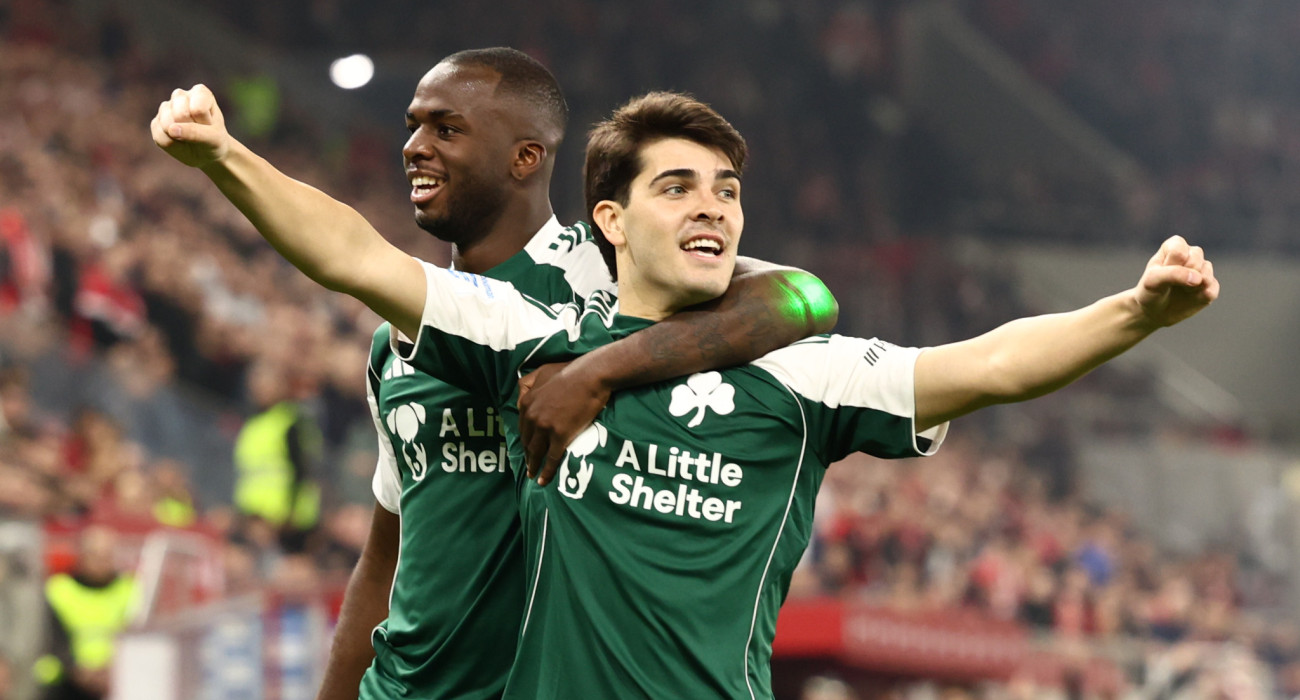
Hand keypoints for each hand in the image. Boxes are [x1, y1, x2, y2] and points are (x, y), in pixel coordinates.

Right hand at [149, 84, 230, 168]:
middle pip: (181, 114)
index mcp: (200, 92)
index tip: (211, 126)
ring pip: (167, 124)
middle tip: (199, 133)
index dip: (205, 124)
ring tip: (189, 137)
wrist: (206, 153)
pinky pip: (160, 137)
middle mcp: (180, 95)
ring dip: (180, 138)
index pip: (198, 109)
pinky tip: (179, 141)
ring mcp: (166, 108)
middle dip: (191, 130)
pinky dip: (172, 145)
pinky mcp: (156, 123)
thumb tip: (171, 129)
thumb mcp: (214, 138)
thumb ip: (196, 133)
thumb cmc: (215, 142)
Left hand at [517, 361, 610, 485]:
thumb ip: (527, 384)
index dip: (525, 439)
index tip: (527, 447)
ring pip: (536, 452)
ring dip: (533, 465)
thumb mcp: (541, 371)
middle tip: (530, 464)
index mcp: (526, 402)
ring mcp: (545, 427)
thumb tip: (520, 396)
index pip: (522, 426)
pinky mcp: (560, 435)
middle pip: (527, 441)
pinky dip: (546, 472)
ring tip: (534, 475)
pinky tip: (543, 480)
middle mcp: (532, 416)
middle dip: (528, 454)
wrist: (590, 376)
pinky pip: (551, 458)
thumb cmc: (570, 371)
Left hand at [1134, 235, 1218, 327]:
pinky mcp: (1210, 286)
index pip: (1179, 250)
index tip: (1161, 272)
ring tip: (1180, 290)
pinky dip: (1201, 296)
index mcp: (1175, 246)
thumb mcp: (1152, 281)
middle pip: (1196, 257)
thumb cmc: (1150, 292)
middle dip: (1183, 273)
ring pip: (1207, 271)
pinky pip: (1212, 289)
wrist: (1154, 312)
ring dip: (1192, 285)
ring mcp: (1202, 270)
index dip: (1171, 265)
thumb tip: (1199, 278)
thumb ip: (1173, 274)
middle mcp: (1191, 254)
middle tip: (1171, 283)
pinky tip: (1191, 297)